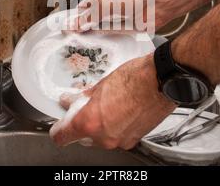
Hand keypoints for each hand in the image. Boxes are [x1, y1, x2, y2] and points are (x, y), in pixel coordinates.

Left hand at [50, 54, 176, 149]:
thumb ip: (82, 98)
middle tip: (86, 106)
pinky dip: (114, 126)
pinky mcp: (133, 140)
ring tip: (107, 105)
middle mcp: (103, 137)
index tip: (60, 123)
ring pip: (99, 138)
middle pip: (81, 138)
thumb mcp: (100, 85)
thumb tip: (71, 100)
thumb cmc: (134, 79)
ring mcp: (119, 141)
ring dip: (99, 125)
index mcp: (89, 123)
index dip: (58, 129)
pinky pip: (116, 136)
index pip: (61, 137)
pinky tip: (120, 109)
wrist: (161, 81)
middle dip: (81, 123)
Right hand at [66, 0, 175, 33]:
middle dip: (84, 29)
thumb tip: (74, 24)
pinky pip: (115, 36)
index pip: (83, 9)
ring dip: (95, 36)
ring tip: (84, 45)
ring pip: (102, 29)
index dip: (75, 18)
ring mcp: (118, 18)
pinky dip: (108, 39)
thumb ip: (89, 16)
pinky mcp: (127, 29)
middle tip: (72, 39)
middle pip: (92, 21)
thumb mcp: (105, 4)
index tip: (66, 28)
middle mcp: (108, 8)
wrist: (159, 1)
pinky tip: (102, 44)